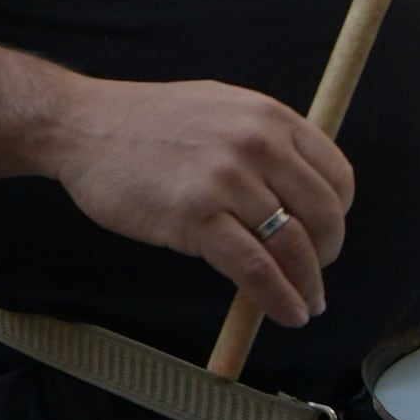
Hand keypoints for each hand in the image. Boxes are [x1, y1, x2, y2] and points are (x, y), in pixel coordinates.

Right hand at [44, 77, 353, 328]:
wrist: (80, 126)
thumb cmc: (143, 121)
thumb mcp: (217, 107)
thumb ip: (260, 139)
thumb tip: (295, 191)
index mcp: (267, 116)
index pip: (336, 175)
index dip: (338, 215)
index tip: (325, 236)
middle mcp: (255, 144)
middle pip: (322, 215)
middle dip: (326, 255)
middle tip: (316, 275)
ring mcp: (225, 181)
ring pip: (291, 247)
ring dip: (307, 286)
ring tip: (306, 305)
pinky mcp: (195, 217)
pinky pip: (254, 269)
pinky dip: (277, 298)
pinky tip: (285, 312)